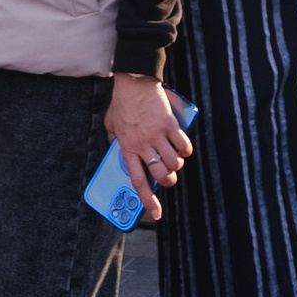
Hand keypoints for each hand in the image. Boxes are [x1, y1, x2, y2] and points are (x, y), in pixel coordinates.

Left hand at [106, 73, 191, 220]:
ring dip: (177, 165)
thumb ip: (114, 140)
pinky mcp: (169, 124)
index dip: (148, 201)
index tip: (156, 214)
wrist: (134, 82)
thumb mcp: (111, 125)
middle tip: (169, 176)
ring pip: (173, 162)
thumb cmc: (122, 102)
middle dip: (169, 180)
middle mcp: (143, 145)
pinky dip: (186, 150)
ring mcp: (156, 135)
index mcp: (127, 148)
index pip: (138, 181)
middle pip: (161, 175)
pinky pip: (183, 145)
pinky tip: (184, 148)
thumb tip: (115, 151)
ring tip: (175, 159)